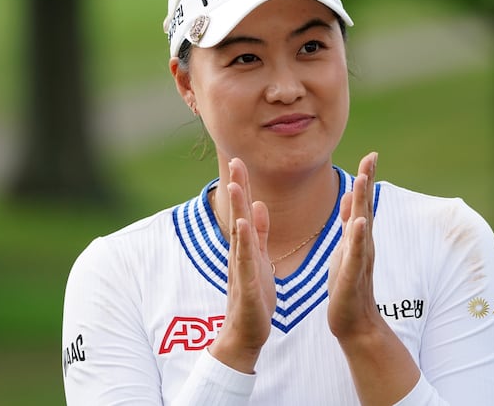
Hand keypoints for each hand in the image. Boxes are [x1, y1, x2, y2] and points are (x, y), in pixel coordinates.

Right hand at [208, 158, 275, 372]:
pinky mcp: (247, 285)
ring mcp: (241, 268)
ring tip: (237, 185)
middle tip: (234, 160)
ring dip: (237, 209)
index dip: (243, 185)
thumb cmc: (255, 298)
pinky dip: (243, 242)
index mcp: (247, 246)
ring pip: (239, 234)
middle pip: (238, 215)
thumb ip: (259, 233)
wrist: (246, 334)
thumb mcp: (259, 259)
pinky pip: (245, 260)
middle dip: (237, 188)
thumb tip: (257, 205)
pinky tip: (242, 225)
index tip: (240, 159)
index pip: (244, 210)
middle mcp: (240, 253)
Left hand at [328, 153, 417, 405]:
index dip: (366, 178)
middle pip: (365, 207)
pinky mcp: (352, 276)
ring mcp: (359, 259)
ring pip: (361, 227)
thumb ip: (349, 224)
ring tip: (363, 180)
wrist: (353, 322)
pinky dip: (357, 239)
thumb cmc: (347, 284)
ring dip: (362, 203)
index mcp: (357, 237)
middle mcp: (362, 244)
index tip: (370, 154)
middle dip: (367, 181)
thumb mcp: (346, 248)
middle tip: (371, 157)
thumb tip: (353, 195)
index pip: (362, 203)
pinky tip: (359, 224)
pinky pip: (355, 255)